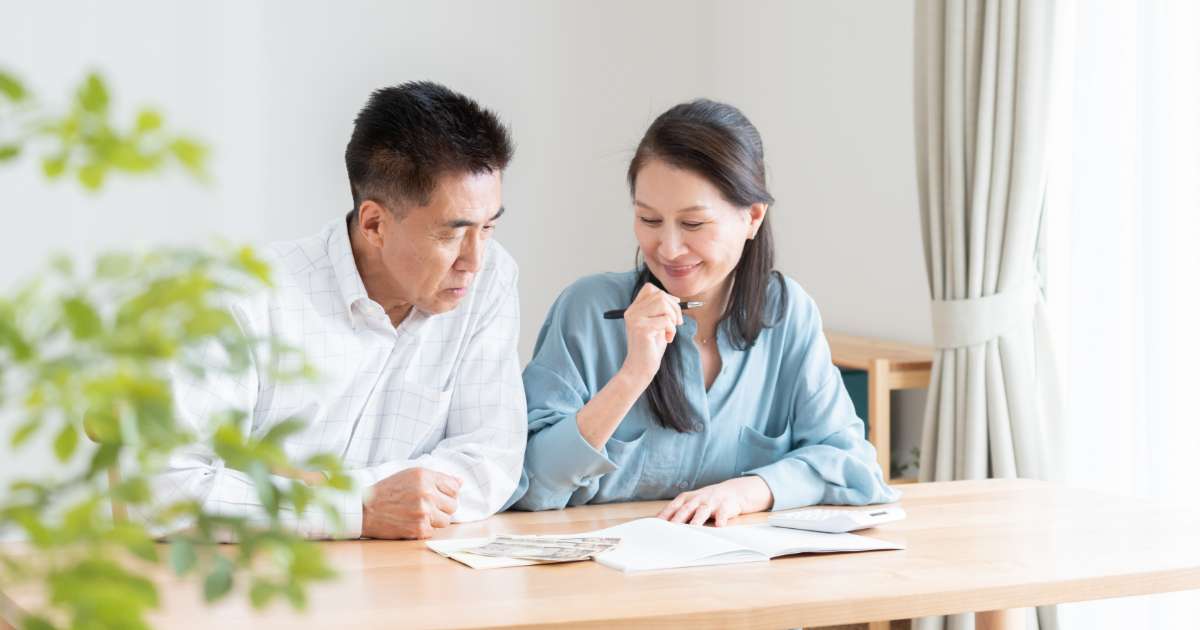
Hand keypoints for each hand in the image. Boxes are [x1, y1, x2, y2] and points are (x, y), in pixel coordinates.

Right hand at [361, 467, 461, 538]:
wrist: (364, 510)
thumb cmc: (388, 491)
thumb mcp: (411, 475)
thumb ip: (437, 478)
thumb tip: (460, 482)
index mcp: (425, 476)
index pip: (454, 487)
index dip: (447, 493)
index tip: (437, 496)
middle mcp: (426, 492)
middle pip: (453, 505)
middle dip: (442, 508)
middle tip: (426, 507)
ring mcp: (423, 511)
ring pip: (446, 521)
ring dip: (435, 520)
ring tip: (418, 515)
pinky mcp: (419, 528)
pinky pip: (433, 532)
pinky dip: (424, 530)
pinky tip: (411, 523)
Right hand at [619, 283, 683, 385]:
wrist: (640, 368)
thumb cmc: (651, 347)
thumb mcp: (657, 324)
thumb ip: (661, 310)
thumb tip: (675, 299)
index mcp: (633, 309)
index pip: (649, 288)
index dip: (666, 296)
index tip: (672, 311)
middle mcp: (632, 312)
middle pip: (660, 295)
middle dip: (675, 308)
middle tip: (677, 323)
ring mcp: (635, 320)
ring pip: (663, 304)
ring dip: (674, 317)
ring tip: (671, 330)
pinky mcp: (642, 329)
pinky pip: (666, 320)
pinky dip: (672, 330)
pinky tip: (667, 339)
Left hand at [657, 476, 774, 526]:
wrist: (734, 491)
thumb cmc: (708, 500)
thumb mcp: (692, 502)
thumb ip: (679, 512)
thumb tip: (659, 523)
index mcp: (688, 498)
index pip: (673, 506)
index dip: (665, 515)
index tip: (655, 525)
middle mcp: (698, 498)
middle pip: (686, 508)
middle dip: (678, 518)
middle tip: (670, 529)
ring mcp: (712, 501)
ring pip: (703, 510)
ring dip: (697, 519)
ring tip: (693, 528)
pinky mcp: (726, 505)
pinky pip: (723, 513)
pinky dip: (721, 519)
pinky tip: (720, 526)